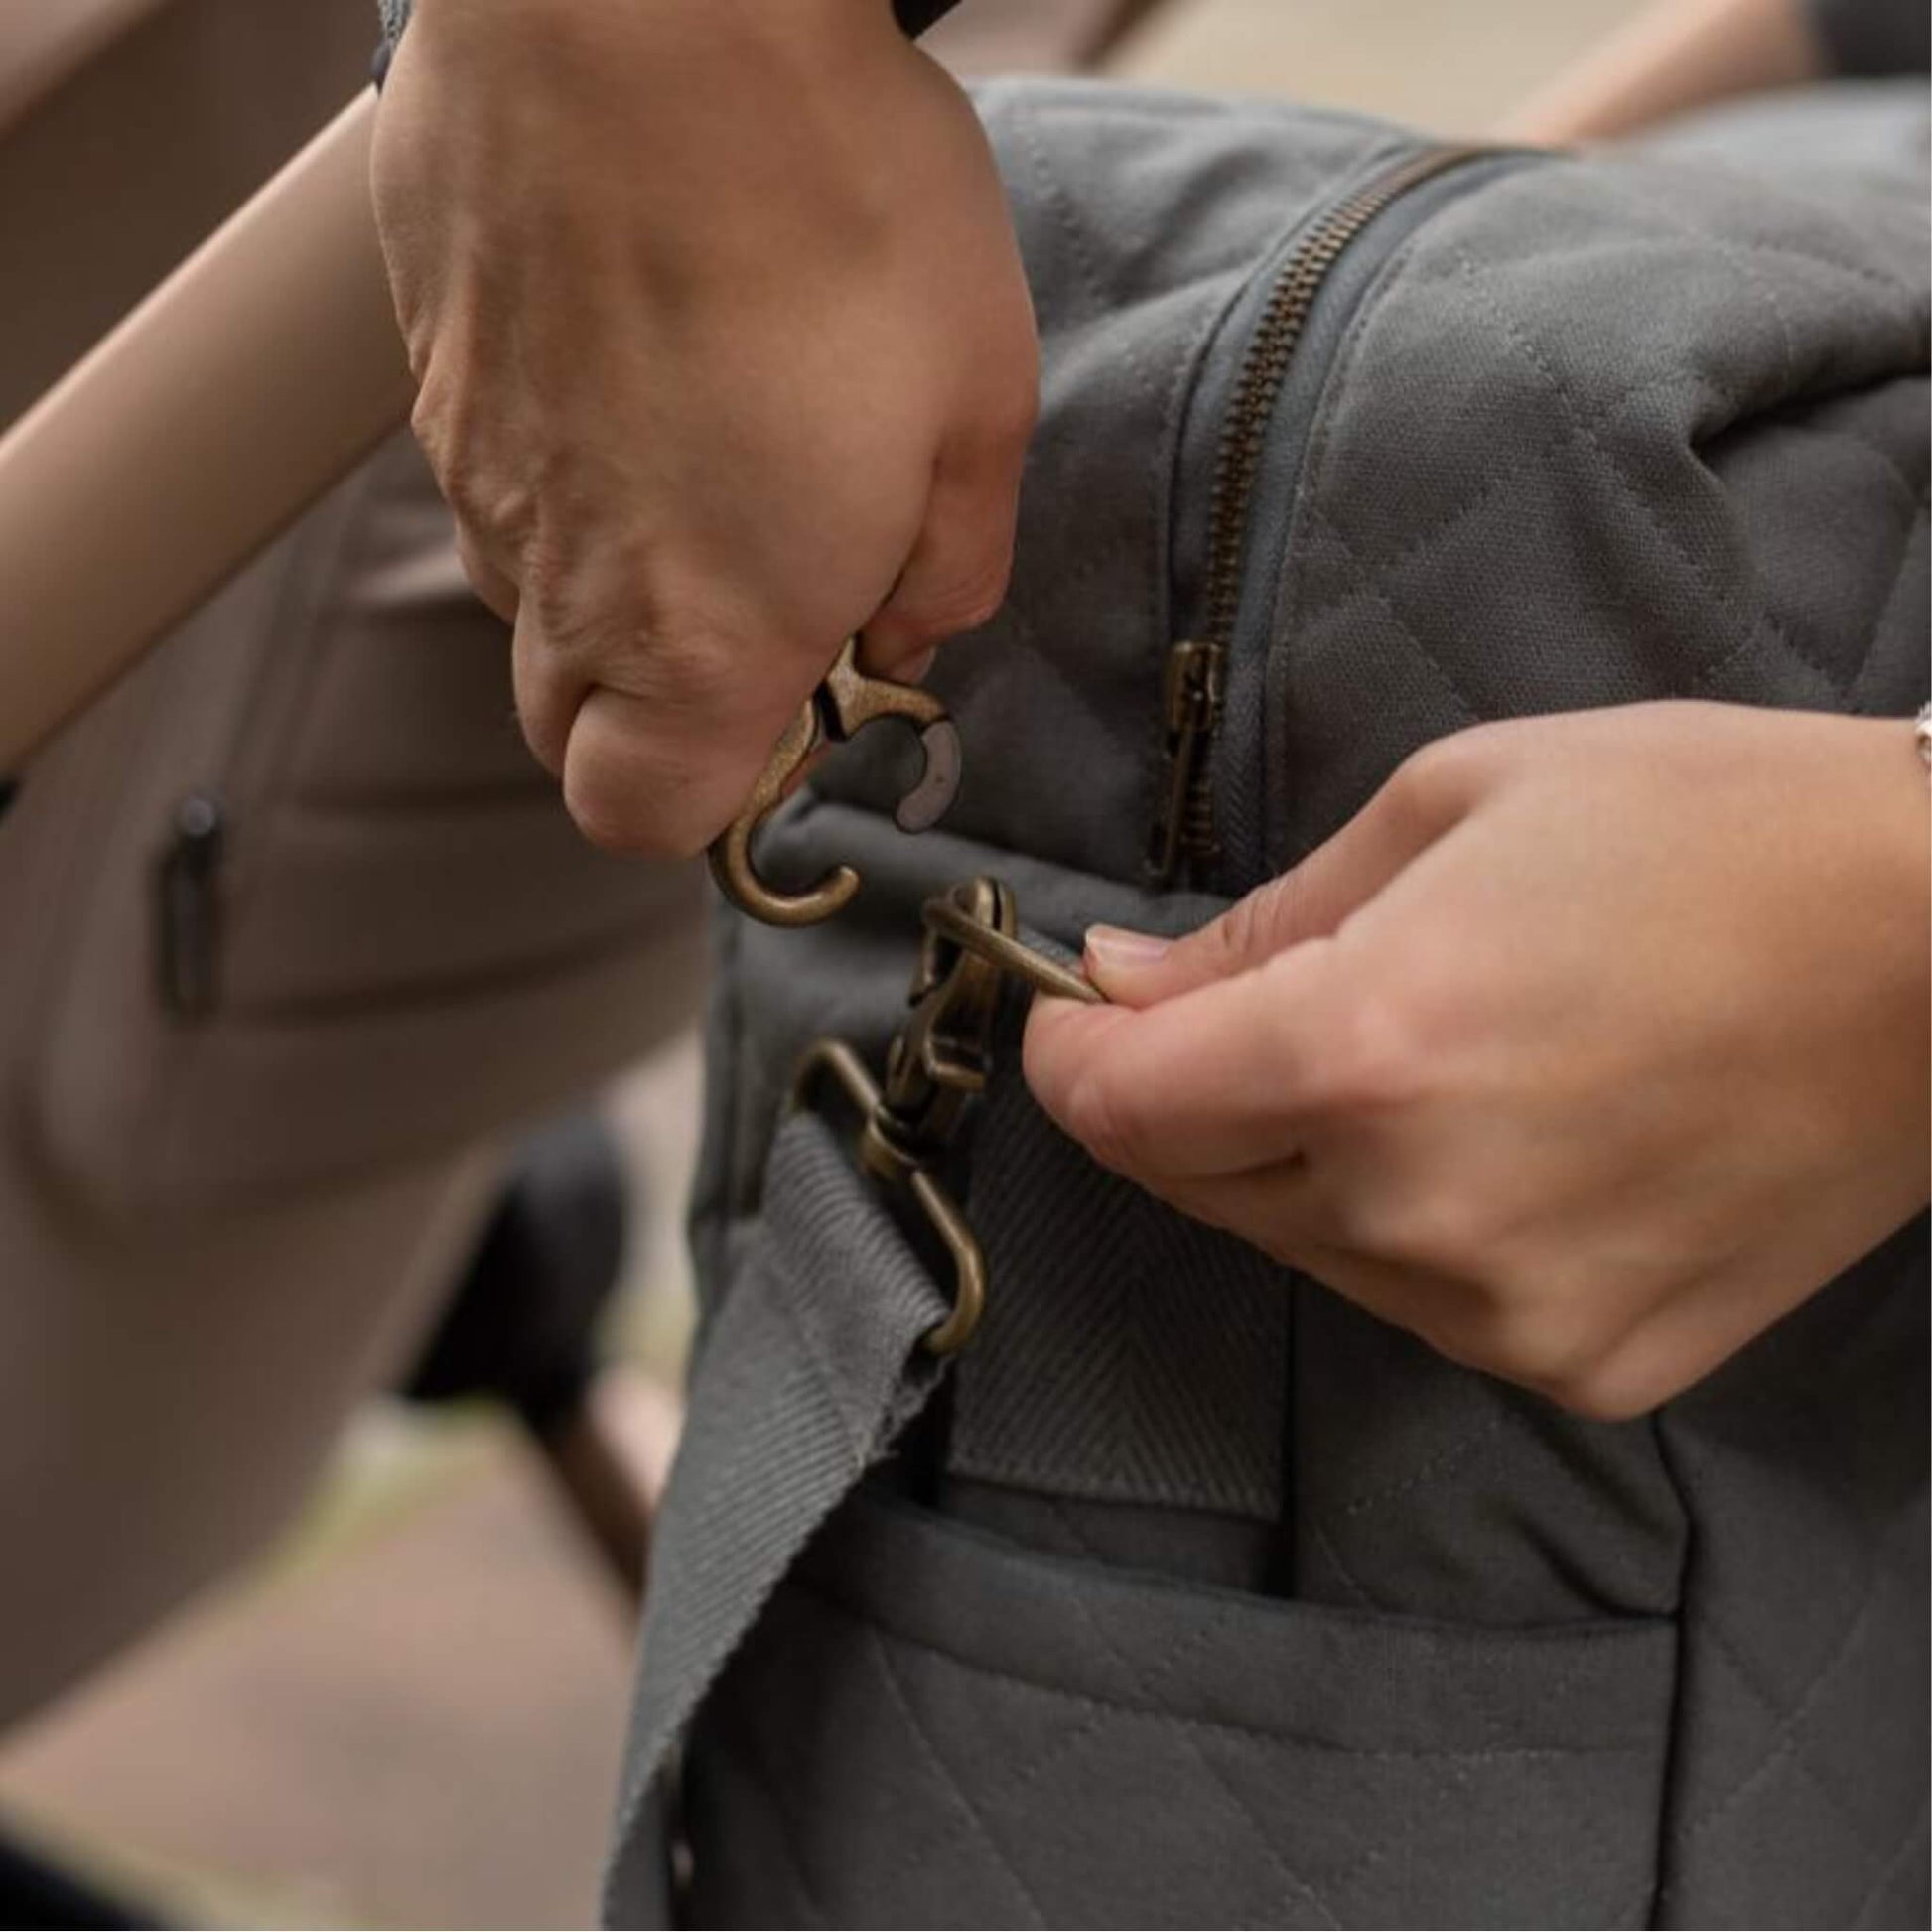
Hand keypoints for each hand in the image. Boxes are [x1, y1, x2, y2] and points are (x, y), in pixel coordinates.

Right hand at [371, 0, 1036, 854]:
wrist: (649, 1)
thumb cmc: (835, 199)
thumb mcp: (977, 408)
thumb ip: (947, 567)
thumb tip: (904, 629)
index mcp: (707, 636)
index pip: (643, 817)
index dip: (709, 796)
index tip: (784, 719)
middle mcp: (566, 580)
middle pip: (561, 727)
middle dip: (647, 708)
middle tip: (751, 595)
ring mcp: (479, 471)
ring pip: (520, 598)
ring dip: (602, 581)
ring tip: (696, 453)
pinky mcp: (431, 367)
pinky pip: (484, 466)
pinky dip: (552, 460)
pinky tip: (627, 357)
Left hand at [1026, 703, 1929, 1417]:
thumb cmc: (1710, 826)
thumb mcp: (1454, 804)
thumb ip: (1264, 923)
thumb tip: (1126, 985)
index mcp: (1369, 1052)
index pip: (1118, 1106)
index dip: (1070, 1055)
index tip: (1082, 1014)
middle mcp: (1417, 1211)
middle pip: (1192, 1183)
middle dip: (1178, 1098)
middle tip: (1242, 1011)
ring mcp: (1508, 1312)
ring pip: (1306, 1246)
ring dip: (1301, 1160)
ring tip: (1419, 1056)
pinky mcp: (1591, 1364)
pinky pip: (1427, 1301)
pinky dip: (1415, 1225)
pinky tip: (1505, 1139)